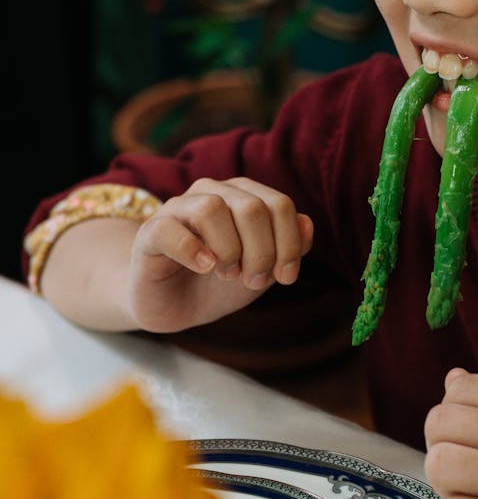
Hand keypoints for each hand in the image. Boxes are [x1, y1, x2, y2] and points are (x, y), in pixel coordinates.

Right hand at [127, 177, 313, 331]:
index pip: (279, 205)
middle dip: (261, 253)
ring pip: (212, 208)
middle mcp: (211, 193)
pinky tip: (204, 268)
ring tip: (227, 273)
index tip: (284, 277)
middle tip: (253, 280)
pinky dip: (193, 251)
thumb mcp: (264, 269)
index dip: (289, 244)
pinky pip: (171, 229)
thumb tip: (306, 224)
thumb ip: (289, 247)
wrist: (172, 306)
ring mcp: (177, 209)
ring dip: (228, 250)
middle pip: (251, 207)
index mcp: (242, 196)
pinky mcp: (151, 233)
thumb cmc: (219, 283)